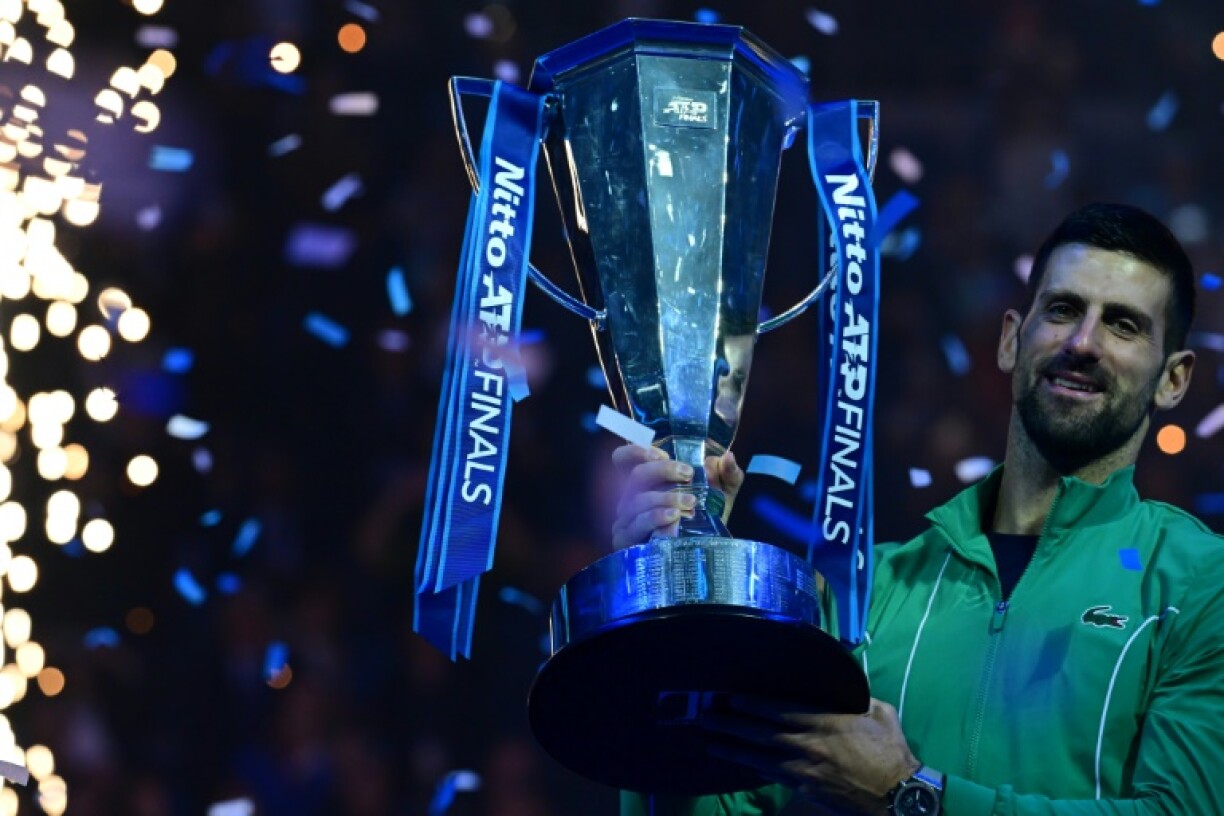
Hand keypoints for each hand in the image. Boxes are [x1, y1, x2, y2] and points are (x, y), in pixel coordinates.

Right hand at [608, 444, 743, 550]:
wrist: (708, 548)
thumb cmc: (708, 513)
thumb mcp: (723, 491)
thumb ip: (727, 472)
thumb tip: (728, 457)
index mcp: (648, 479)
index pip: (623, 458)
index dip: (635, 452)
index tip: (659, 454)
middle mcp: (632, 496)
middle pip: (635, 476)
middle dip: (662, 471)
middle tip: (688, 474)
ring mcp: (628, 518)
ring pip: (636, 501)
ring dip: (663, 498)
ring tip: (689, 502)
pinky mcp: (627, 540)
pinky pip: (636, 526)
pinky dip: (655, 519)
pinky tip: (674, 520)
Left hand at [701, 696, 918, 814]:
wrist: (900, 797)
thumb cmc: (892, 753)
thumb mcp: (880, 714)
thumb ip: (859, 699)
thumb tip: (847, 687)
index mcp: (826, 723)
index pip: (780, 711)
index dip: (753, 704)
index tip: (731, 698)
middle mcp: (808, 746)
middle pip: (762, 734)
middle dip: (731, 725)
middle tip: (706, 718)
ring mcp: (805, 771)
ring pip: (761, 758)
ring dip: (733, 750)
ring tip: (710, 744)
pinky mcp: (806, 790)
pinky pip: (774, 776)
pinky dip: (755, 769)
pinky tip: (740, 764)